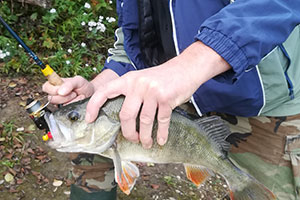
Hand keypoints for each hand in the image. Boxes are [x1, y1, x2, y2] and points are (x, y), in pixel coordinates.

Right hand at [42, 69, 118, 104]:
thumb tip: (60, 91)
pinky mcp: (66, 110)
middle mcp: (56, 94)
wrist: (93, 94)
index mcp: (56, 84)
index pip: (46, 87)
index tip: (62, 89)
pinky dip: (73, 106)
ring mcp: (61, 103)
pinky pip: (65, 111)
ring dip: (69, 101)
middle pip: (51, 98)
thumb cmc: (83, 86)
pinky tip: (77, 102)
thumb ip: (69, 84)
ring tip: (75, 96)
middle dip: (63, 96)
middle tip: (73, 93)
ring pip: (58, 105)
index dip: (52, 89)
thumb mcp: (78, 80)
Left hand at [86, 41, 230, 148]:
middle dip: (128, 132)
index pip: (105, 92)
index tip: (90, 119)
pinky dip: (161, 133)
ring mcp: (152, 91)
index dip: (94, 106)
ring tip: (147, 143)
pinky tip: (160, 139)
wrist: (186, 67)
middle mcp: (138, 85)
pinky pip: (162, 121)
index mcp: (128, 80)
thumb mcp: (142, 79)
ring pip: (144, 121)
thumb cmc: (163, 76)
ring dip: (145, 136)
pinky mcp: (166, 98)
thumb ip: (131, 92)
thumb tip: (122, 116)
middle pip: (126, 115)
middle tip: (132, 139)